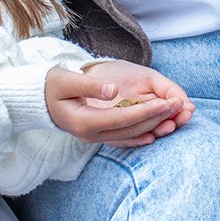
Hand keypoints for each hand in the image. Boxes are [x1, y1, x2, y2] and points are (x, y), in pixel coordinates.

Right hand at [45, 62, 193, 146]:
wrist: (38, 101)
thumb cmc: (51, 86)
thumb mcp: (65, 81)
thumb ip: (89, 86)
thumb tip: (112, 90)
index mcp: (84, 121)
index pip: (123, 118)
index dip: (147, 111)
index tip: (167, 102)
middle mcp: (92, 134)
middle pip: (132, 129)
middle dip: (158, 118)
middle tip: (181, 106)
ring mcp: (96, 137)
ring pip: (131, 135)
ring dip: (155, 127)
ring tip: (177, 116)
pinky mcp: (100, 134)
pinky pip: (125, 138)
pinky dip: (142, 136)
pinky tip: (158, 132)